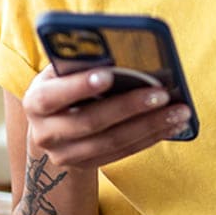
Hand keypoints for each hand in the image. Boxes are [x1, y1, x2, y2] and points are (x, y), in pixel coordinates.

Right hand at [21, 65, 191, 168]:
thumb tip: (116, 48)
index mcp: (36, 102)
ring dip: (150, 125)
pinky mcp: (87, 166)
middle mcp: (46, 133)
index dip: (79, 86)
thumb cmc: (63, 84)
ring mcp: (66, 155)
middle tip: (162, 93)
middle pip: (91, 122)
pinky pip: (124, 152)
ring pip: (113, 141)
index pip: (55, 96)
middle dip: (130, 106)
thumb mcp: (61, 71)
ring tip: (179, 110)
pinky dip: (151, 137)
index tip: (108, 74)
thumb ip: (80, 61)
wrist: (51, 127)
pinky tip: (172, 124)